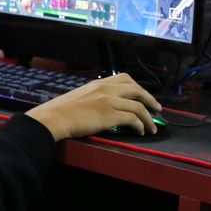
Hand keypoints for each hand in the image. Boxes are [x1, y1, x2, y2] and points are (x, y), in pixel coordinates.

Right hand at [25, 73, 161, 141]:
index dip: (138, 87)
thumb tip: (102, 106)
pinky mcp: (110, 115)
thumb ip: (93, 97)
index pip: (125, 79)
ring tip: (152, 127)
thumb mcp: (79, 96)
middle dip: (150, 99)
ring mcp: (109, 101)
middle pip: (137, 90)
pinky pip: (133, 119)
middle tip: (157, 109)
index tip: (143, 96)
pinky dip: (140, 126)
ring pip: (139, 106)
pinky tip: (139, 132)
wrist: (54, 118)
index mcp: (98, 84)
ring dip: (149, 118)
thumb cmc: (61, 111)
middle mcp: (106, 89)